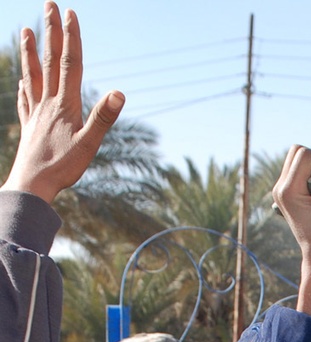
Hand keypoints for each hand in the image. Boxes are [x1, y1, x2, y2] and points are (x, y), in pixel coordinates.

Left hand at [1, 5, 124, 204]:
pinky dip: (24, 86)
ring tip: (25, 30)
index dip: (71, 38)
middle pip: (49, 61)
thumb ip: (103, 118)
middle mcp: (48, 102)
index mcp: (65, 104)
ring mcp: (36, 113)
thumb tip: (119, 93)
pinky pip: (25, 100)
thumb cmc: (62, 168)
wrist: (31, 184)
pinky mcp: (29, 126)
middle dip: (50, 32)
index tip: (70, 14)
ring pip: (32, 74)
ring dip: (29, 51)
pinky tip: (21, 80)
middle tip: (49, 6)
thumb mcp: (89, 145)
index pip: (69, 63)